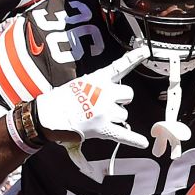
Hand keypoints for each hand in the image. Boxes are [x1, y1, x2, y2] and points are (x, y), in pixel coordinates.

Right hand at [34, 50, 149, 150]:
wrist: (49, 115)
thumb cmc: (60, 100)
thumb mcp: (79, 84)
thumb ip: (96, 85)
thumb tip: (106, 91)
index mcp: (98, 79)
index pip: (120, 66)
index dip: (134, 58)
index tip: (145, 51)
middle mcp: (106, 93)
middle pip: (128, 95)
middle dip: (122, 100)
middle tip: (108, 104)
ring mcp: (106, 111)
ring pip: (124, 115)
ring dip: (115, 117)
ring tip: (97, 118)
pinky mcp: (104, 128)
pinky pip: (124, 134)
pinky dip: (134, 140)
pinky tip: (143, 143)